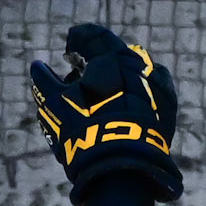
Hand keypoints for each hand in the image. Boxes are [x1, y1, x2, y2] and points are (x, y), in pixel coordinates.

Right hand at [30, 25, 181, 204]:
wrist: (122, 168)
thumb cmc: (83, 130)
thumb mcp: (55, 105)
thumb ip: (44, 82)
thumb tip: (37, 66)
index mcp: (112, 58)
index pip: (95, 37)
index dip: (79, 39)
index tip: (69, 46)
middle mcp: (139, 65)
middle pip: (116, 54)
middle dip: (99, 60)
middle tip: (83, 71)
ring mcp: (157, 85)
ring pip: (135, 72)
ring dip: (119, 76)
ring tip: (104, 92)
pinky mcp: (167, 107)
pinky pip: (150, 92)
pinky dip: (136, 93)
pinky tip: (125, 105)